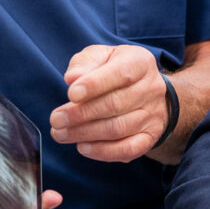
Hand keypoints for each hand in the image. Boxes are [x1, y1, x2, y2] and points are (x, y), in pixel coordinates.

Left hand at [49, 45, 170, 161]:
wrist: (144, 89)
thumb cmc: (115, 70)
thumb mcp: (101, 56)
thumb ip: (85, 63)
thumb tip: (72, 78)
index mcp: (141, 63)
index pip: (121, 74)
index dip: (95, 84)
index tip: (71, 94)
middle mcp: (151, 89)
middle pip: (116, 104)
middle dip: (81, 114)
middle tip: (56, 119)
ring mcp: (153, 115)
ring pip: (119, 128)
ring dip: (85, 133)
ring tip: (61, 133)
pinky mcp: (150, 137)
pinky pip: (129, 149)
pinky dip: (103, 151)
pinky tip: (82, 147)